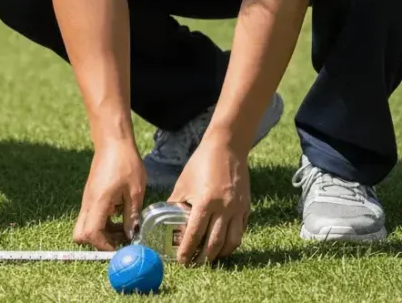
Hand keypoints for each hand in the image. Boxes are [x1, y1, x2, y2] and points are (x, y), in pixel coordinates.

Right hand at [74, 140, 145, 249]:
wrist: (113, 142)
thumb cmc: (125, 163)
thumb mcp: (135, 191)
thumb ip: (132, 215)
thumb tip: (132, 235)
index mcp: (98, 202)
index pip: (91, 234)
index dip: (104, 245)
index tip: (121, 246)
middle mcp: (88, 203)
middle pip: (80, 234)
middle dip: (97, 242)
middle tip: (117, 240)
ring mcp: (87, 200)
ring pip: (85, 226)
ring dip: (102, 233)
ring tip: (123, 228)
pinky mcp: (90, 196)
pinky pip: (91, 217)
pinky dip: (102, 222)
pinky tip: (119, 215)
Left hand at [168, 138, 249, 264]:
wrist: (227, 148)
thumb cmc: (201, 163)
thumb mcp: (183, 183)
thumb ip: (175, 203)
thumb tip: (165, 220)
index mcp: (205, 202)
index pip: (195, 233)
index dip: (187, 250)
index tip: (182, 260)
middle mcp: (224, 208)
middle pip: (214, 243)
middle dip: (204, 258)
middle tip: (195, 264)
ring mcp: (238, 209)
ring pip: (232, 241)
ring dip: (220, 253)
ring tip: (210, 258)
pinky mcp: (246, 207)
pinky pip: (241, 231)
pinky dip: (232, 241)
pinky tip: (223, 244)